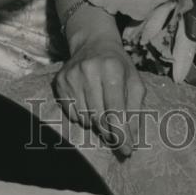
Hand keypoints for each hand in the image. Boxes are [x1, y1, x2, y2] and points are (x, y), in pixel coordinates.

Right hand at [53, 37, 145, 156]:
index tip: (127, 150)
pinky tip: (89, 105)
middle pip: (100, 117)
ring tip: (102, 111)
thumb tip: (131, 138)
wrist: (93, 44)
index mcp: (112, 69)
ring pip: (85, 118)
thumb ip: (135, 110)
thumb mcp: (134, 82)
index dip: (122, 134)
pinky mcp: (60, 81)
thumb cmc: (118, 66)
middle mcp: (90, 71)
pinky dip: (83, 117)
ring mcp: (72, 76)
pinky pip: (72, 114)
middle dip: (110, 131)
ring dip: (96, 124)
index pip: (116, 111)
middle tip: (116, 135)